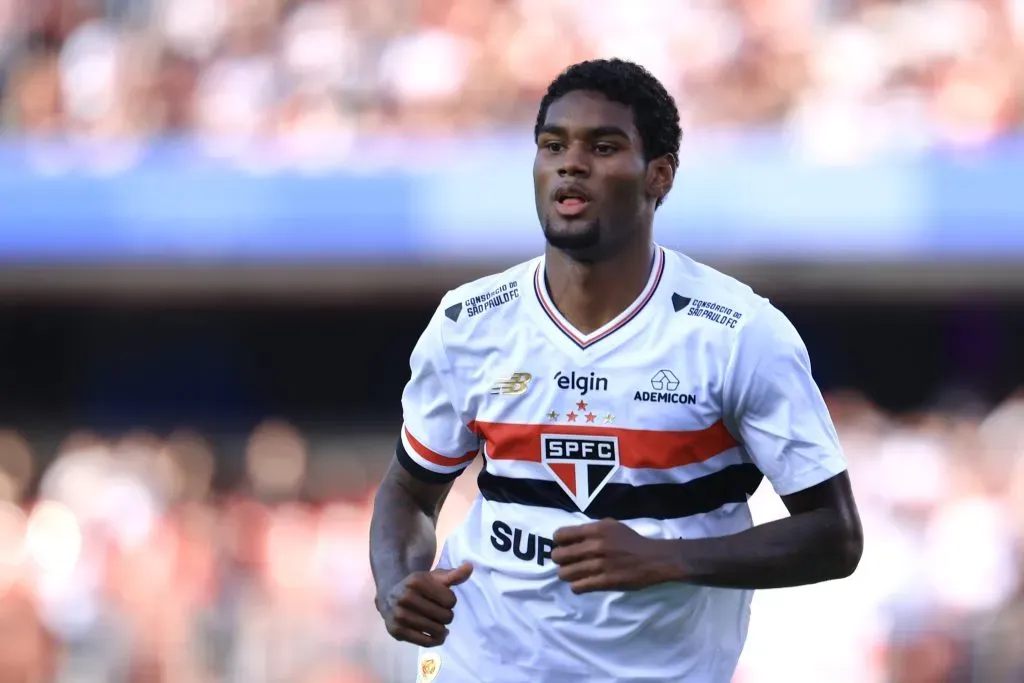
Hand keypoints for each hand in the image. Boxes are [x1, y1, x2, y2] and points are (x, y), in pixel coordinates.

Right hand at [376, 562, 473, 646]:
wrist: (389, 598)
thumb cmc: (418, 587)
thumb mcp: (434, 578)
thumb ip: (453, 574)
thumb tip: (470, 567)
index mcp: (416, 581)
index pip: (451, 600)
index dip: (450, 601)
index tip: (442, 599)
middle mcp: (405, 597)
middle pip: (445, 616)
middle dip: (446, 615)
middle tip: (439, 613)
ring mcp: (399, 615)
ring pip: (437, 630)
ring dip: (442, 629)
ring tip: (439, 624)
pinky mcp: (397, 631)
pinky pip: (425, 642)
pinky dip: (435, 641)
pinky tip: (436, 635)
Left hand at [552, 519, 676, 593]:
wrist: (653, 559)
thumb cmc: (631, 541)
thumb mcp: (611, 526)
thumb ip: (590, 530)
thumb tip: (568, 537)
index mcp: (595, 529)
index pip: (560, 535)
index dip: (559, 542)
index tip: (564, 546)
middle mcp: (594, 546)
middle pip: (558, 556)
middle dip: (560, 560)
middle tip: (567, 562)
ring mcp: (598, 565)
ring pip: (564, 573)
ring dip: (567, 574)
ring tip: (574, 574)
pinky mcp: (604, 582)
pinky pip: (577, 587)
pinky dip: (577, 586)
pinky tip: (583, 582)